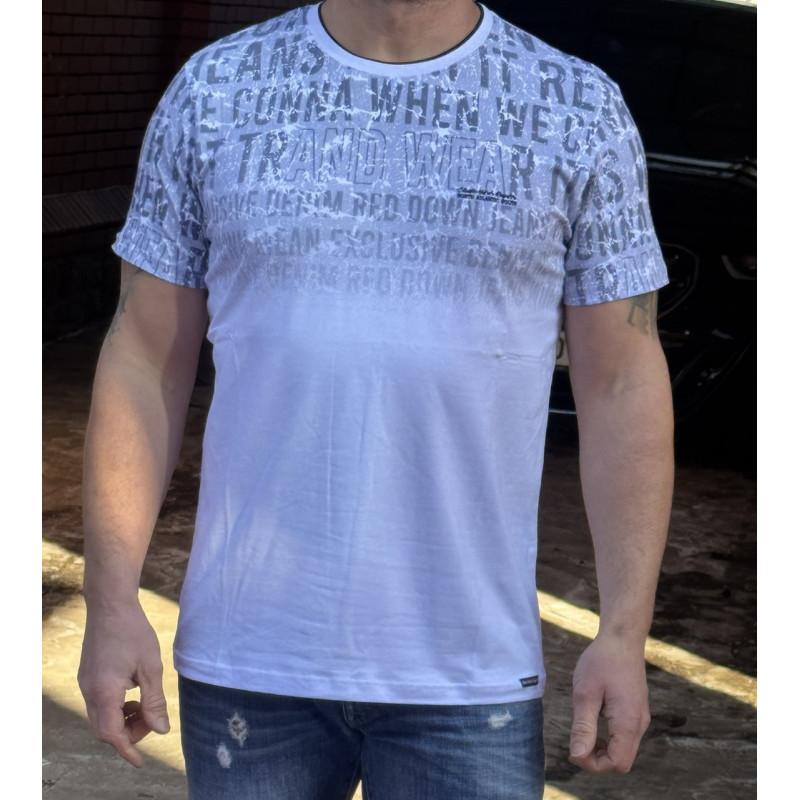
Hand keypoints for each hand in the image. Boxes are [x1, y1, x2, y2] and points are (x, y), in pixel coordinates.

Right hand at [77, 601, 169, 766]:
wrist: (110, 604)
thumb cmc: (133, 632)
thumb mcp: (150, 667)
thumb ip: (154, 701)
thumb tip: (161, 729)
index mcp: (104, 692)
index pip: (112, 734)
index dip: (127, 749)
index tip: (141, 761)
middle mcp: (89, 691)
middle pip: (104, 729)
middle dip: (128, 733)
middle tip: (152, 721)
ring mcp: (85, 683)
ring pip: (100, 717)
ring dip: (123, 720)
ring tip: (144, 705)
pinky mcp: (88, 676)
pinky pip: (98, 703)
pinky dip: (116, 707)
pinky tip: (133, 693)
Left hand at [568, 633, 650, 773]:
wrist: (622, 638)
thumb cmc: (602, 661)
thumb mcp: (585, 693)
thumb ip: (583, 726)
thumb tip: (578, 756)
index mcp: (628, 722)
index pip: (617, 763)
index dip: (593, 764)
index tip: (573, 749)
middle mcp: (640, 724)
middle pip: (621, 761)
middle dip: (597, 759)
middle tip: (576, 741)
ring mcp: (640, 718)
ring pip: (623, 749)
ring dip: (602, 748)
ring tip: (583, 730)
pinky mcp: (636, 711)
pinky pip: (625, 736)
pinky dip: (609, 738)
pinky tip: (594, 720)